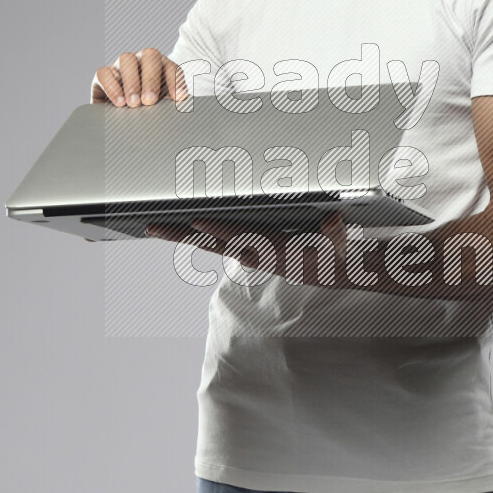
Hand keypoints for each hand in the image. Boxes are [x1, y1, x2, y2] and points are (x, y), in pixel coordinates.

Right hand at [91, 47, 187, 105]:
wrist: (121, 122)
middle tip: (150, 101)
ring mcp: (121, 66)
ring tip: (134, 104)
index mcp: (162, 67)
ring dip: (132, 81)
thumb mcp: (161, 109)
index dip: (176, 81)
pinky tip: (119, 103)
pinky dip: (112, 87)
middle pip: (150, 56)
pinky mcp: (103, 75)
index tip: (179, 98)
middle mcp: (142, 62)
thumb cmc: (148, 112)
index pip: (172, 67)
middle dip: (152, 78)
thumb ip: (171, 106)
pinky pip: (104, 73)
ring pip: (127, 59)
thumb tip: (183, 107)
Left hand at [145, 212, 347, 283]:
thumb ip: (335, 232)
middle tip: (154, 228)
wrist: (334, 272)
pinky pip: (220, 244)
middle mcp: (258, 253)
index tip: (196, 220)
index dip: (218, 228)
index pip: (240, 237)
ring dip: (185, 235)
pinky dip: (201, 236)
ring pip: (212, 244)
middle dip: (183, 235)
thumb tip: (333, 221)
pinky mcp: (252, 253)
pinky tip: (185, 230)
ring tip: (159, 227)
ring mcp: (253, 254)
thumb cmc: (334, 252)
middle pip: (213, 243)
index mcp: (274, 248)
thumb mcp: (338, 243)